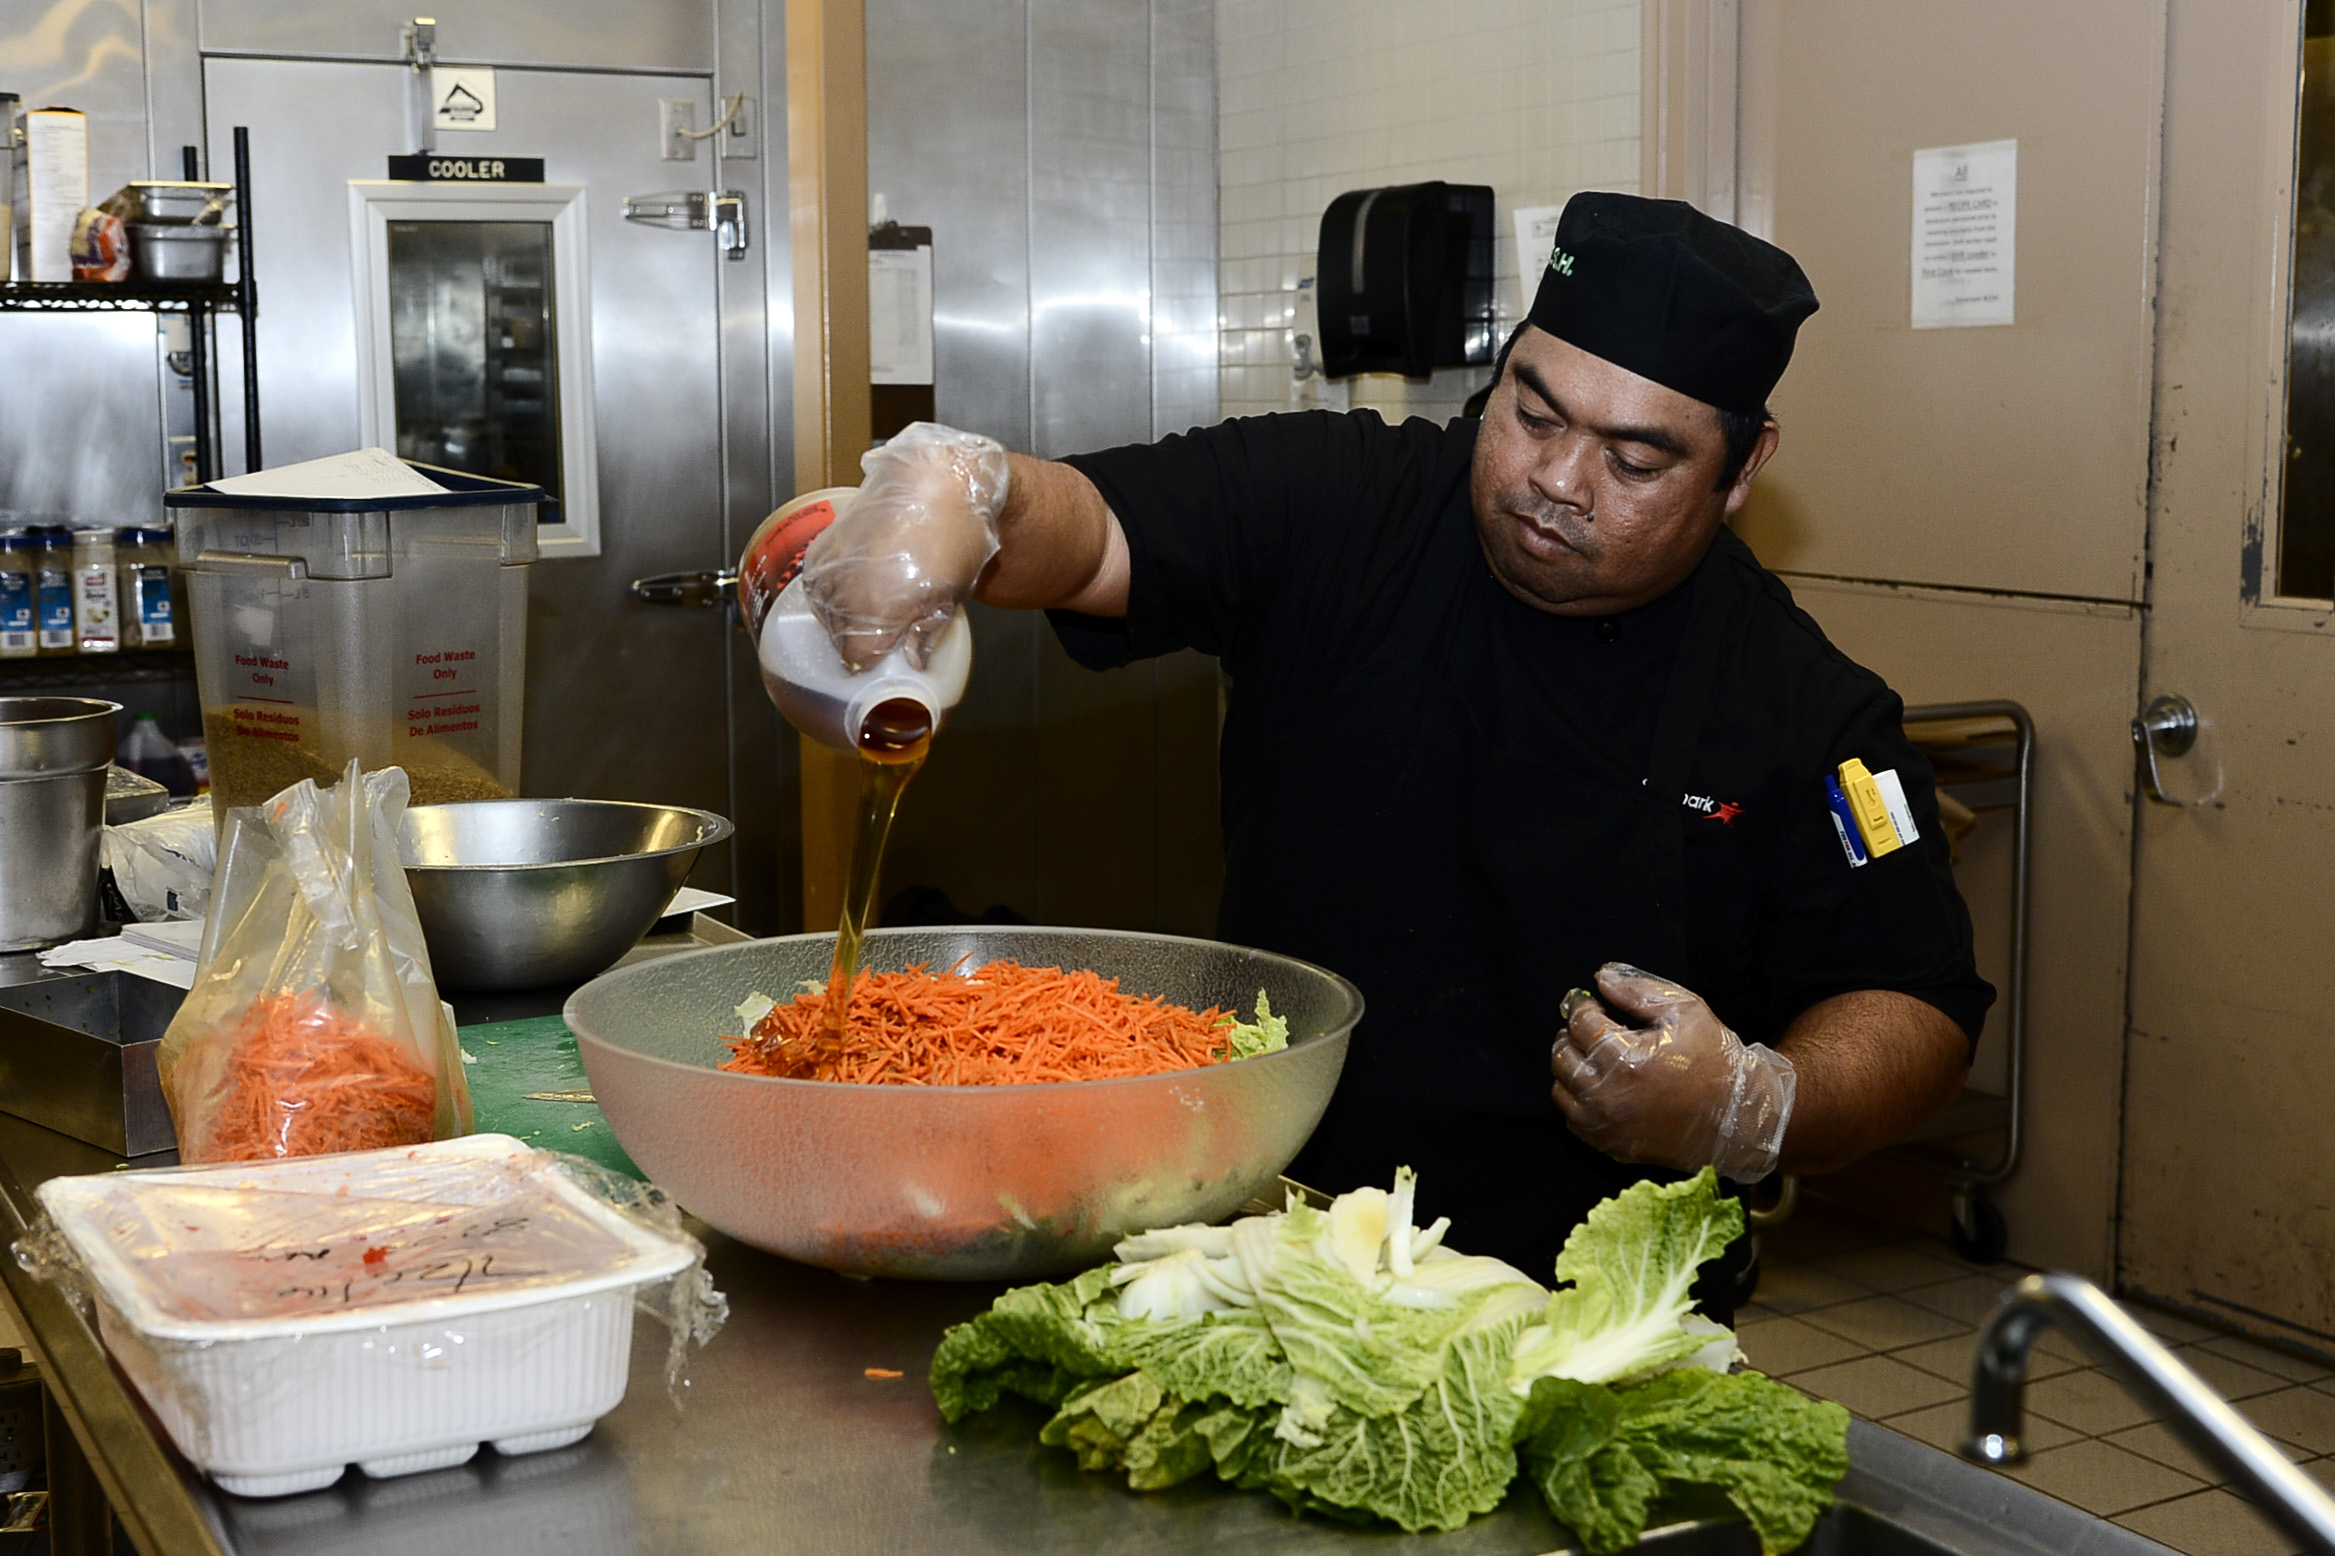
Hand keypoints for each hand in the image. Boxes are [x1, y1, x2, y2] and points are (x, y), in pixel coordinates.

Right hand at [799, 423, 1010, 670]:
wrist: (941, 479)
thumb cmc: (954, 532)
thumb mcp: (949, 596)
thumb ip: (925, 634)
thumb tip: (914, 659)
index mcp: (875, 611)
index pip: (857, 658)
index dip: (874, 659)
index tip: (886, 655)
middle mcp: (844, 591)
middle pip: (839, 638)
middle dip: (862, 639)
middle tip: (888, 628)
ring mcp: (830, 565)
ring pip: (825, 611)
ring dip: (844, 615)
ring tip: (875, 602)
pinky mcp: (824, 543)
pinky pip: (816, 582)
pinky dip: (832, 589)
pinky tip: (856, 583)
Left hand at [1548, 963, 1795, 1182]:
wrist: (1738, 1117)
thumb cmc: (1715, 1060)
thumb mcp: (1686, 1011)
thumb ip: (1638, 990)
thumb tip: (1602, 977)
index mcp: (1624, 1059)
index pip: (1580, 1023)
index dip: (1582, 1006)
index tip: (1591, 1002)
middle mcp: (1607, 1095)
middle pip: (1562, 1055)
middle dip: (1572, 1035)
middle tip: (1590, 1028)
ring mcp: (1605, 1125)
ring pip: (1560, 1088)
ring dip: (1571, 1067)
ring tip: (1593, 1056)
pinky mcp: (1610, 1145)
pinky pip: (1572, 1120)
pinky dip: (1576, 1100)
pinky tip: (1597, 1086)